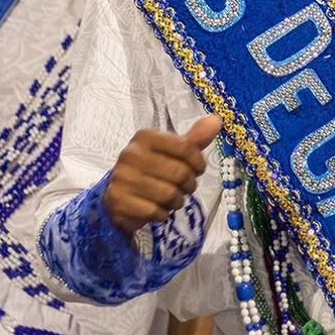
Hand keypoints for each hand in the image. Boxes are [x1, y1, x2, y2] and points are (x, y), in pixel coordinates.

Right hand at [105, 117, 221, 234]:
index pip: (185, 147)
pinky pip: (155, 211)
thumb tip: (216, 121)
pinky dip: (163, 214)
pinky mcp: (118, 201)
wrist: (119, 196)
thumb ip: (194, 139)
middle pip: (179, 172)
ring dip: (177, 200)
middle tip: (187, 187)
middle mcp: (130, 154)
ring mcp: (122, 178)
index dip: (198, 162)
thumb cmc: (151, 170)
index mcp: (145, 137)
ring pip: (168, 194)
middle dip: (189, 184)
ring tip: (173, 198)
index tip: (199, 169)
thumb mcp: (172, 152)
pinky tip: (159, 209)